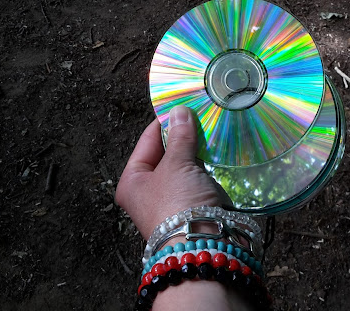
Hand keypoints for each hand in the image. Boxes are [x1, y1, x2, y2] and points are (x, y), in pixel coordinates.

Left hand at [115, 105, 230, 239]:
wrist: (202, 244)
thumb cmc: (177, 204)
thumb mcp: (177, 164)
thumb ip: (181, 136)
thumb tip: (180, 112)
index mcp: (132, 181)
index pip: (148, 141)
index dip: (165, 122)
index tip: (182, 105)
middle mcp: (147, 192)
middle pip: (166, 155)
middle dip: (183, 138)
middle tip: (200, 118)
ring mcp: (170, 201)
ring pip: (184, 168)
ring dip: (196, 154)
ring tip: (211, 133)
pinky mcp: (192, 208)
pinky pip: (198, 181)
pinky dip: (206, 169)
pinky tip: (217, 156)